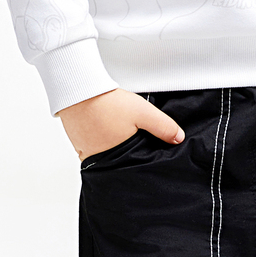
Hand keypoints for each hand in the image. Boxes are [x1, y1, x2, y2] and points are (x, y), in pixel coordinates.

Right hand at [57, 88, 184, 160]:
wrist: (78, 89)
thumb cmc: (108, 103)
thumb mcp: (143, 112)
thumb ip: (163, 126)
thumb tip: (178, 139)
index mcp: (115, 158)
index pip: (132, 168)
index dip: (140, 162)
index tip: (146, 155)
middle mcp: (98, 159)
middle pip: (117, 162)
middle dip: (126, 155)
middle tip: (133, 142)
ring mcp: (85, 152)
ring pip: (104, 154)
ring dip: (111, 146)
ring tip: (118, 132)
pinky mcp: (77, 141)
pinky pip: (91, 146)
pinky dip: (98, 140)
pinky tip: (104, 128)